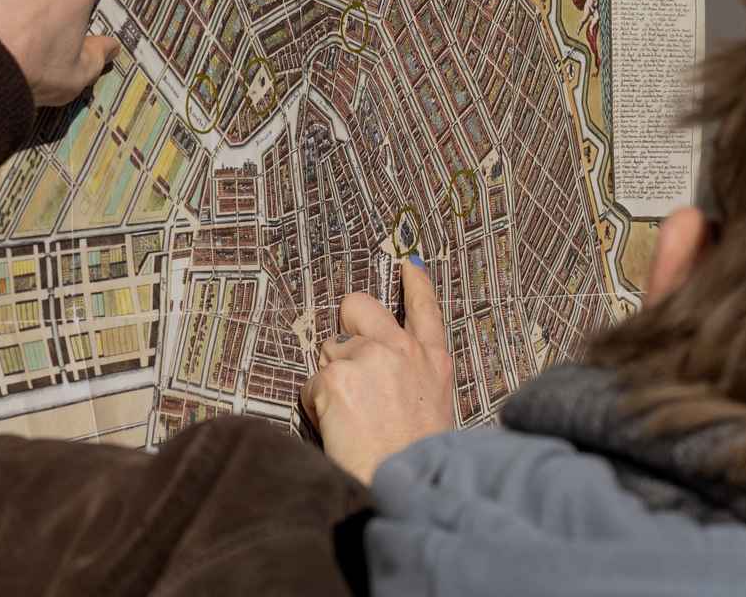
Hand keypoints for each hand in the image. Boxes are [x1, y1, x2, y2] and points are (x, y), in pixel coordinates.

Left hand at [301, 258, 454, 483]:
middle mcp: (401, 349)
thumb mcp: (434, 408)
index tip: (409, 260)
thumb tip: (377, 369)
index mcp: (433, 361)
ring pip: (328, 354)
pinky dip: (317, 407)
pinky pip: (311, 385)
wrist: (407, 485)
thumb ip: (411, 377)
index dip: (415, 283)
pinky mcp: (335, 376)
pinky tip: (338, 429)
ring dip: (331, 382)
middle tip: (347, 363)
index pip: (425, 309)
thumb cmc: (417, 459)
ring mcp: (367, 358)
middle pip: (357, 307)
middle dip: (345, 326)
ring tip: (353, 421)